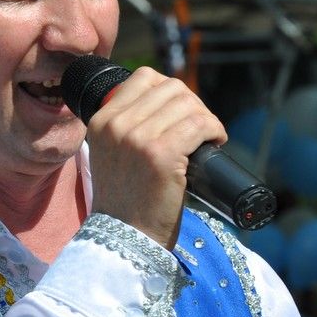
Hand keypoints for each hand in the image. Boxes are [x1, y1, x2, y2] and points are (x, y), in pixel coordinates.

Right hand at [84, 67, 226, 248]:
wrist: (125, 239)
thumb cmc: (127, 202)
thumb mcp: (113, 155)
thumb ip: (128, 129)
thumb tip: (173, 104)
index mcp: (101, 121)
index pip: (144, 77)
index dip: (172, 90)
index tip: (182, 113)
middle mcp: (116, 125)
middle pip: (171, 88)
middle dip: (193, 104)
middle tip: (200, 129)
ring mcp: (138, 138)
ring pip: (188, 104)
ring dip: (206, 118)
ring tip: (208, 137)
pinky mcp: (161, 154)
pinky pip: (199, 125)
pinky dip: (214, 130)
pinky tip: (215, 143)